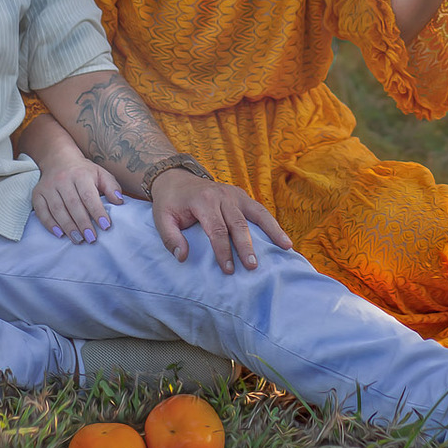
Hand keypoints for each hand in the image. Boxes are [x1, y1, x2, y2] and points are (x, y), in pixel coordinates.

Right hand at [32, 158, 123, 243]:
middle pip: (73, 204)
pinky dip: (50, 224)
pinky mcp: (37, 193)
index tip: (106, 226)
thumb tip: (119, 201)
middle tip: (91, 238)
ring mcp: (48, 187)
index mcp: (81, 174)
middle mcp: (63, 179)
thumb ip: (112, 187)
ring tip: (78, 240)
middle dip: (83, 223)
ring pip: (57, 209)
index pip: (89, 196)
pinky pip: (41, 211)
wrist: (59, 159)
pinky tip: (60, 234)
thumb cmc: (84, 172)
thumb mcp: (101, 174)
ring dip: (68, 227)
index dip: (97, 212)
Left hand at [148, 169, 292, 274]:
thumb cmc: (170, 203)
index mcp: (203, 201)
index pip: (216, 229)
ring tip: (286, 247)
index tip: (229, 270)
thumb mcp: (161, 218)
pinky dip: (273, 224)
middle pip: (238, 223)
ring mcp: (234, 194)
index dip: (223, 251)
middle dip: (246, 246)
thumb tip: (183, 257)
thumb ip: (170, 238)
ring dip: (272, 231)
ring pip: (256, 213)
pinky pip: (259, 210)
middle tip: (253, 266)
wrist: (176, 178)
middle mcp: (222, 195)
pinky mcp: (241, 196)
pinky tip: (283, 239)